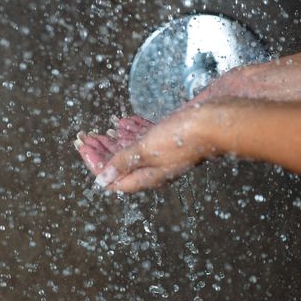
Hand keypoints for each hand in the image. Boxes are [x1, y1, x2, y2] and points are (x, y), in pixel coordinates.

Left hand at [93, 105, 217, 192]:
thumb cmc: (185, 137)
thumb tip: (102, 181)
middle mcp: (155, 166)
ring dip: (113, 140)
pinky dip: (131, 129)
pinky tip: (122, 122)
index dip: (96, 164)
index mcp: (149, 175)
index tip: (83, 147)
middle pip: (120, 164)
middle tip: (84, 137)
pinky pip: (146, 136)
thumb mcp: (147, 150)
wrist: (217, 119)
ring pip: (132, 149)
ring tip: (99, 130)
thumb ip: (123, 163)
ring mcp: (164, 150)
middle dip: (100, 151)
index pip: (114, 178)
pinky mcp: (171, 135)